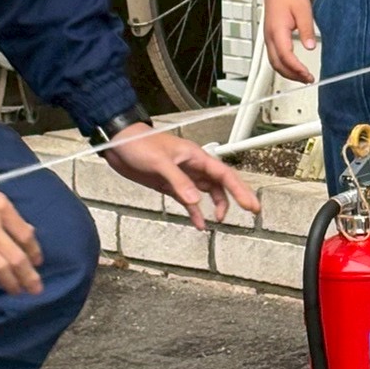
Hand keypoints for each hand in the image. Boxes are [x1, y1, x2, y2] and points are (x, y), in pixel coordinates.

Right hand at [0, 162, 42, 294]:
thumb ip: (5, 211)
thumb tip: (26, 230)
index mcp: (0, 205)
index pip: (25, 235)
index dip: (34, 253)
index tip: (38, 264)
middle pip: (15, 256)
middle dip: (28, 276)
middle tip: (35, 288)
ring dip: (9, 282)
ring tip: (15, 290)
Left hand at [102, 125, 257, 226]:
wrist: (118, 145)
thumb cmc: (139, 144)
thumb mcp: (160, 162)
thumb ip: (179, 182)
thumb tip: (196, 201)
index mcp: (195, 157)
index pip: (224, 174)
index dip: (240, 190)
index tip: (251, 205)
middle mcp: (193, 167)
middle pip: (221, 184)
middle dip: (236, 197)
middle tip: (250, 211)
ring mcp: (183, 177)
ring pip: (207, 192)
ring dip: (216, 205)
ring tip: (220, 220)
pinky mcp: (171, 185)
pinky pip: (188, 201)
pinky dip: (194, 212)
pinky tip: (199, 224)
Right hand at [263, 0, 319, 83]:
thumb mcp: (303, 10)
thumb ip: (307, 30)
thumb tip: (310, 47)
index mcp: (277, 30)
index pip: (286, 56)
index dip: (297, 69)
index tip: (307, 75)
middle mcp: (269, 36)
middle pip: (277, 64)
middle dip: (292, 75)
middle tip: (307, 79)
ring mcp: (268, 37)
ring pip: (273, 62)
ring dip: (287, 73)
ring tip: (302, 77)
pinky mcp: (270, 36)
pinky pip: (273, 56)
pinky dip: (283, 66)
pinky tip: (292, 67)